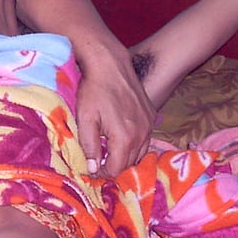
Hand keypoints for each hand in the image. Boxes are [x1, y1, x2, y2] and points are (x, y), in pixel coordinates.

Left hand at [75, 47, 154, 176]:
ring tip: (108, 152)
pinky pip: (145, 138)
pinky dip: (134, 144)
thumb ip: (89, 146)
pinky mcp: (151, 115)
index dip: (102, 173)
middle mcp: (142, 134)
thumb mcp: (85, 119)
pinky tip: (120, 138)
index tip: (90, 170)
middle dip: (114, 166)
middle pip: (130, 163)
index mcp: (125, 138)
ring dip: (125, 156)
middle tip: (98, 163)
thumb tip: (92, 168)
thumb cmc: (93, 90)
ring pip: (140, 152)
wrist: (109, 64)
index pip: (116, 169)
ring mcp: (149, 124)